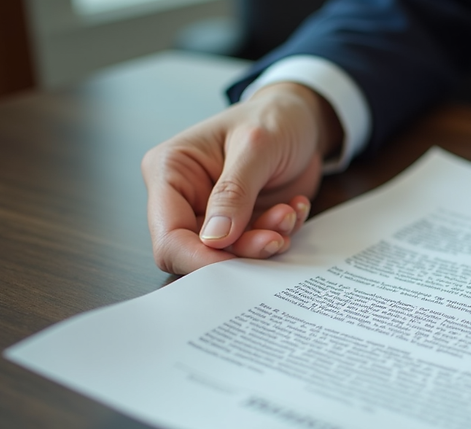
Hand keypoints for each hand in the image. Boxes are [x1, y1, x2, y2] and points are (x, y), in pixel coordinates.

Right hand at [142, 82, 342, 274]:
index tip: (235, 269)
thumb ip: (234, 192)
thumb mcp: (257, 146)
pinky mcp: (244, 224)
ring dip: (266, 241)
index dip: (198, 259)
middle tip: (275, 236)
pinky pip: (258, 249)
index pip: (168, 234)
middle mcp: (187, 197)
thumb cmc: (273, 118)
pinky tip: (293, 207)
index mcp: (171, 171)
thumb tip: (214, 240)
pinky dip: (281, 235)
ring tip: (288, 213)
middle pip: (199, 252)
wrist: (302, 119)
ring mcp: (215, 214)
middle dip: (241, 251)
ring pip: (232, 255)